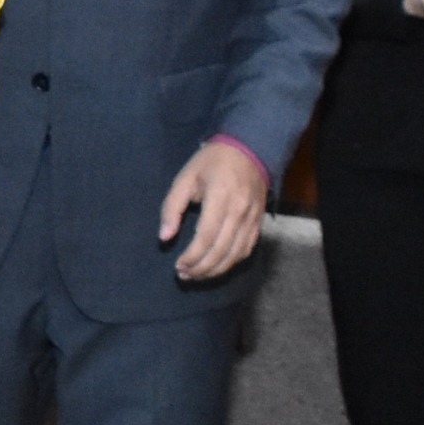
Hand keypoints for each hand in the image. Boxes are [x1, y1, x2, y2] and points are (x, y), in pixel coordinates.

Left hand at [160, 137, 269, 282]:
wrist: (250, 149)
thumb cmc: (212, 162)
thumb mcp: (185, 178)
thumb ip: (172, 207)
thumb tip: (164, 237)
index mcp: (220, 196)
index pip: (206, 236)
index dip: (191, 256)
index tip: (178, 265)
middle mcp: (239, 210)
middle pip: (220, 250)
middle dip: (200, 268)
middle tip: (184, 275)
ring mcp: (252, 218)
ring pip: (235, 254)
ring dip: (215, 270)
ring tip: (197, 275)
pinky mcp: (259, 222)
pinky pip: (246, 249)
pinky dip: (231, 263)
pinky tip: (216, 267)